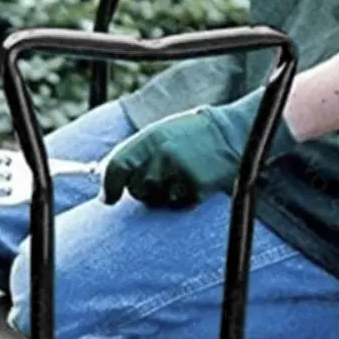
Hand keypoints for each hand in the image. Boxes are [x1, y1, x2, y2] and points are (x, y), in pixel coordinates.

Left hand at [102, 88, 297, 208]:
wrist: (232, 134)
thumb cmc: (190, 135)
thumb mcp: (159, 135)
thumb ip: (133, 154)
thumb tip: (106, 182)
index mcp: (150, 138)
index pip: (117, 166)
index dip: (108, 186)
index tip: (107, 198)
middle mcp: (162, 155)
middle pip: (136, 189)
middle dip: (142, 189)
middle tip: (161, 175)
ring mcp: (180, 172)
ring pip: (156, 201)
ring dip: (163, 195)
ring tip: (181, 174)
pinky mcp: (197, 188)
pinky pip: (178, 205)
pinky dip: (183, 199)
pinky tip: (194, 181)